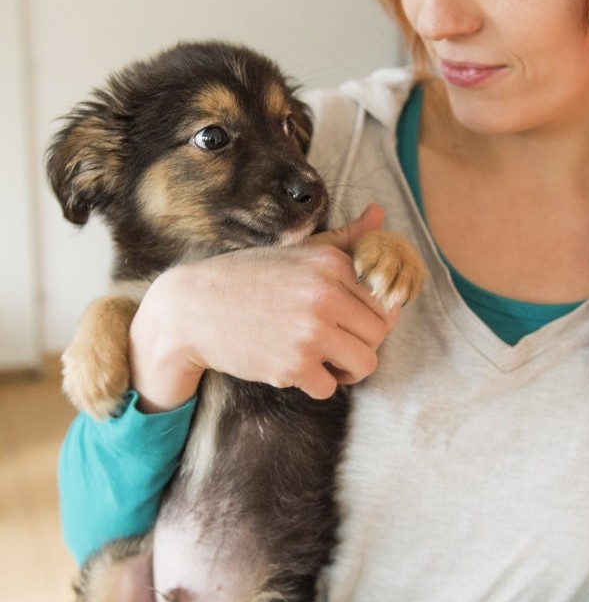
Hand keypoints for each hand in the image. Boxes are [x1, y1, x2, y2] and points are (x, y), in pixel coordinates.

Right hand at [129, 204, 399, 410]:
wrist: (192, 309)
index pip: (385, 301)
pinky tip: (297, 368)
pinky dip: (316, 384)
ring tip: (324, 359)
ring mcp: (311, 332)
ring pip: (365, 364)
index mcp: (332, 264)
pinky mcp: (293, 366)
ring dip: (347, 369)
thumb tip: (379, 214)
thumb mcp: (297, 250)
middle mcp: (326, 295)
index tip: (352, 321)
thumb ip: (345, 237)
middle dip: (361, 343)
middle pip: (379, 335)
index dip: (373, 316)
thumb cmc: (249, 277)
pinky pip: (330, 387)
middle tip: (335, 343)